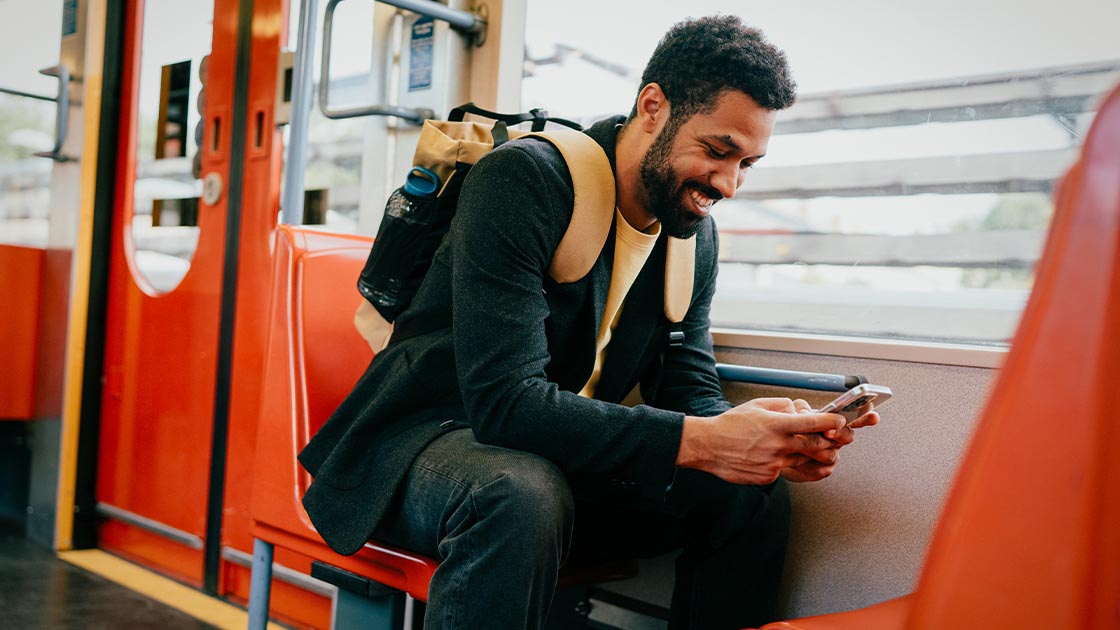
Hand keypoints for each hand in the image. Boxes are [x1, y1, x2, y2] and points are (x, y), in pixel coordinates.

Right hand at [676, 398, 844, 485]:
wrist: (708, 446)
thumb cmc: (730, 425)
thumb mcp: (756, 405)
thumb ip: (782, 405)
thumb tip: (798, 409)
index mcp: (777, 425)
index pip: (814, 423)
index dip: (832, 422)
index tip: (840, 422)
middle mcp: (778, 445)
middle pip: (816, 446)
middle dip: (827, 441)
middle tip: (828, 437)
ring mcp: (774, 464)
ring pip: (802, 460)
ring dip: (806, 453)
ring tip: (793, 445)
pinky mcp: (769, 477)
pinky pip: (785, 470)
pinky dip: (784, 462)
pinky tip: (769, 455)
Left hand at [781, 399, 879, 481]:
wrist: (774, 451)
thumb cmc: (787, 430)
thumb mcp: (792, 413)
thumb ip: (802, 410)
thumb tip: (807, 413)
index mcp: (832, 421)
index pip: (854, 417)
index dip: (866, 417)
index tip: (874, 416)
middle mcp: (836, 438)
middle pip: (848, 436)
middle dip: (838, 433)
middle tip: (827, 431)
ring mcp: (831, 454)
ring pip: (832, 455)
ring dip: (814, 450)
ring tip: (798, 447)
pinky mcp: (822, 470)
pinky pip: (821, 470)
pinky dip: (805, 466)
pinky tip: (795, 462)